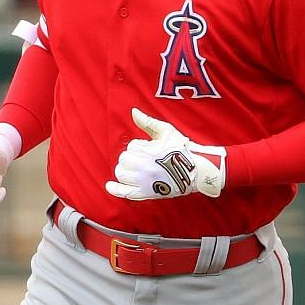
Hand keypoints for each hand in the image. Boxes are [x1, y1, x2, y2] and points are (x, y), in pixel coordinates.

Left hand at [105, 108, 225, 200]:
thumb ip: (148, 122)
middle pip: (124, 160)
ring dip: (125, 169)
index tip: (152, 149)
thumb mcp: (166, 131)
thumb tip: (133, 111)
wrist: (196, 171)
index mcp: (147, 152)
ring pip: (122, 174)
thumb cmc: (181, 149)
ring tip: (135, 168)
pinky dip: (115, 189)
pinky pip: (125, 192)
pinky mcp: (147, 193)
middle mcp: (143, 167)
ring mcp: (144, 181)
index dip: (140, 146)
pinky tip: (109, 186)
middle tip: (143, 158)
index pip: (131, 147)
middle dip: (131, 157)